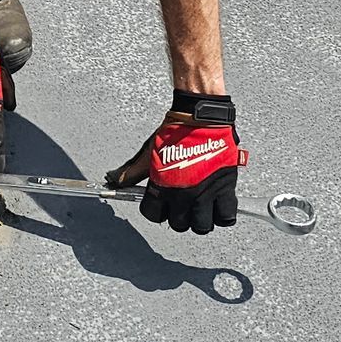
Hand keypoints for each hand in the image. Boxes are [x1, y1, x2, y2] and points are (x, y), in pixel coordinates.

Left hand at [107, 91, 242, 233]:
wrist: (198, 116)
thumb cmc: (174, 130)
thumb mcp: (148, 152)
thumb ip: (131, 171)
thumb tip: (113, 179)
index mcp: (163, 187)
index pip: (154, 215)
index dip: (156, 212)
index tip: (162, 206)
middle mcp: (184, 194)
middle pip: (180, 225)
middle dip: (180, 219)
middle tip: (182, 208)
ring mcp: (206, 192)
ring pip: (203, 225)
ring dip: (201, 220)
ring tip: (200, 210)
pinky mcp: (225, 187)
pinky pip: (226, 215)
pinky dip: (222, 215)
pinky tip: (217, 207)